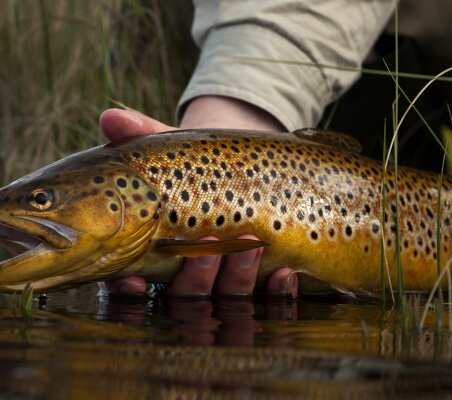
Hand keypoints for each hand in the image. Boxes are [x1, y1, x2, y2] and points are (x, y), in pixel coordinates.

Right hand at [100, 98, 296, 295]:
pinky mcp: (261, 282)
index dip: (128, 291)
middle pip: (184, 297)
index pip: (130, 285)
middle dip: (195, 277)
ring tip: (250, 244)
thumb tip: (111, 116)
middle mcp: (188, 276)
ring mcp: (226, 283)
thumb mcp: (175, 148)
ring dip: (235, 278)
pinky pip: (267, 300)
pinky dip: (276, 291)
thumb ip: (142, 134)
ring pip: (225, 299)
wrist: (249, 169)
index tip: (134, 280)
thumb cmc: (200, 163)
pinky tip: (285, 272)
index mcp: (155, 253)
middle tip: (208, 245)